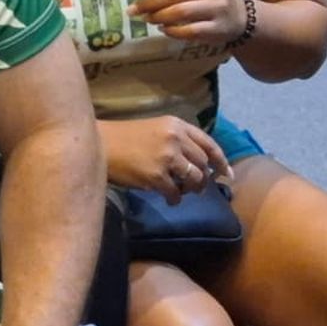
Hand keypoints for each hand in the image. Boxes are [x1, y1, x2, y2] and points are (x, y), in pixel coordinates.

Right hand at [100, 114, 228, 200]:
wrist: (99, 145)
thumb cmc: (124, 138)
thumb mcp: (155, 129)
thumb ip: (176, 140)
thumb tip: (195, 163)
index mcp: (176, 125)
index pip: (209, 144)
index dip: (221, 161)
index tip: (226, 174)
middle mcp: (176, 139)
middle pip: (203, 163)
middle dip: (204, 179)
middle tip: (198, 188)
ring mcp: (167, 158)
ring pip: (194, 179)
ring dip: (191, 189)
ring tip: (182, 193)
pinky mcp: (156, 176)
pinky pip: (175, 193)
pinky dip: (174, 199)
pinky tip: (168, 200)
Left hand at [126, 0, 246, 42]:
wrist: (239, 16)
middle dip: (149, 2)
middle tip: (133, 10)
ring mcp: (216, 8)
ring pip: (180, 12)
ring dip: (158, 16)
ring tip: (146, 19)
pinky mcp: (217, 28)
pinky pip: (189, 31)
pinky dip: (172, 31)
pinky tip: (163, 29)